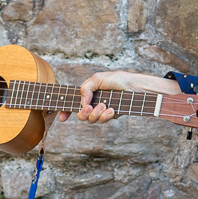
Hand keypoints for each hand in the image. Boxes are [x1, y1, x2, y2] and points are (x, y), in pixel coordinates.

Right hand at [58, 71, 182, 123]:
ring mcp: (102, 110)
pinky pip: (103, 121)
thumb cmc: (119, 79)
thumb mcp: (99, 78)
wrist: (135, 87)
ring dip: (96, 114)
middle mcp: (94, 103)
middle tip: (90, 108)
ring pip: (91, 120)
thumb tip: (82, 102)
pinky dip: (106, 116)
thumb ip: (86, 88)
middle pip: (81, 115)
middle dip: (83, 113)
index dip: (65, 111)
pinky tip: (112, 110)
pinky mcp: (111, 115)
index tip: (62, 118)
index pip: (74, 103)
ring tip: (105, 106)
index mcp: (89, 93)